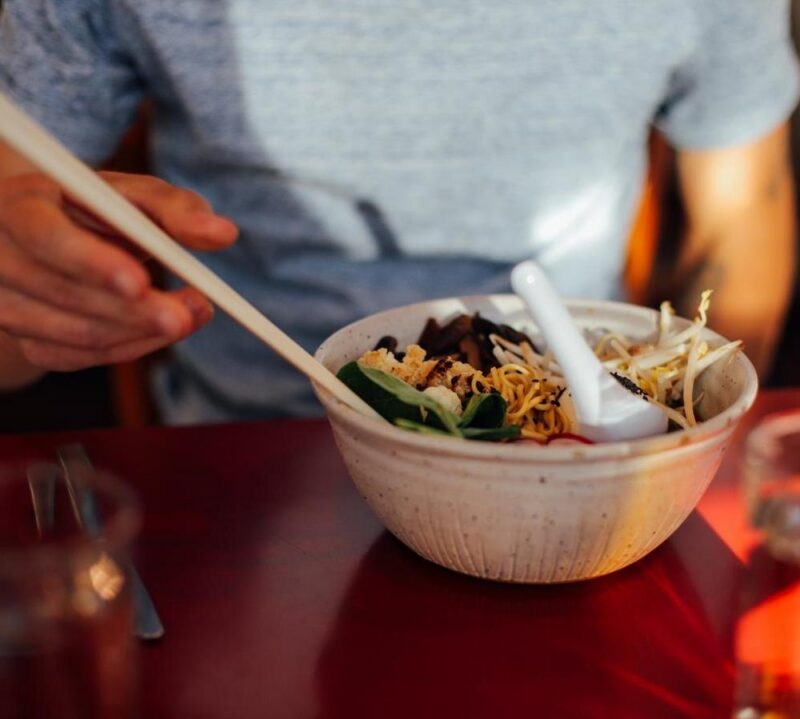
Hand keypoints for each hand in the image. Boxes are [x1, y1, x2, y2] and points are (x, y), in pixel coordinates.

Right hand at [0, 171, 237, 373]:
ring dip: (144, 332)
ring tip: (194, 314)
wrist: (49, 236)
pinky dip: (132, 347)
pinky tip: (163, 330)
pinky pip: (81, 357)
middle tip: (194, 310)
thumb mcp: (132, 195)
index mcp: (18, 206)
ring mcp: (5, 305)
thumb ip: (176, 208)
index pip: (45, 237)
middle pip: (65, 294)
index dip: (91, 262)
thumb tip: (223, 233)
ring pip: (78, 335)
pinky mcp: (25, 340)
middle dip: (136, 310)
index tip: (142, 281)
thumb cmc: (95, 208)